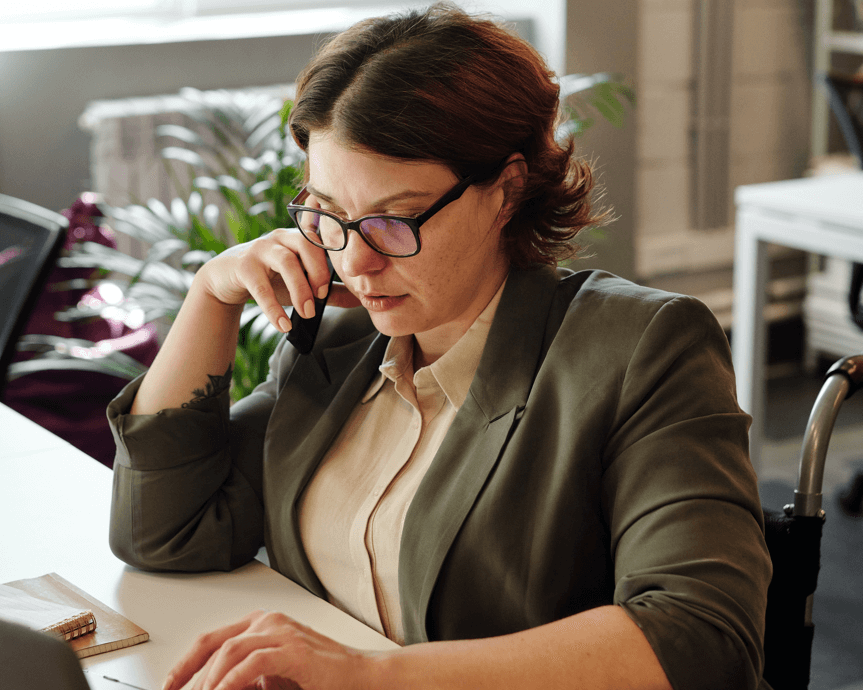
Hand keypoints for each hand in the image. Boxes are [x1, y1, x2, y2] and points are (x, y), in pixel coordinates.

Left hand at [163, 610, 375, 689]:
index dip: (184, 664)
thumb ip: (245, 679)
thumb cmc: (320, 677)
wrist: (360, 676)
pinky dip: (231, 682)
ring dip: (208, 681)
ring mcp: (281, 632)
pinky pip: (252, 663)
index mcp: (261, 624)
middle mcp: (268, 622)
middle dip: (191, 677)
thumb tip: (214, 689)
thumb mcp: (272, 678)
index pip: (211, 639)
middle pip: (215, 645)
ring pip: (229, 651)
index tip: (169, 686)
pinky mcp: (293, 649)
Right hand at [194, 229, 359, 331]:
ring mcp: (260, 248)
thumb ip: (329, 290)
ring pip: (285, 262)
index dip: (329, 264)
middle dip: (317, 274)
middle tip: (319, 301)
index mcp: (298, 238)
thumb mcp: (300, 282)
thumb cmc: (270, 277)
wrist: (227, 278)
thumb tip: (360, 300)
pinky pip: (261, 286)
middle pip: (306, 245)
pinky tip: (283, 325)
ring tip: (306, 314)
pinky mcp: (243, 265)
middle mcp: (281, 237)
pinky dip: (273, 308)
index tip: (329, 289)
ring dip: (299, 290)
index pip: (321, 242)